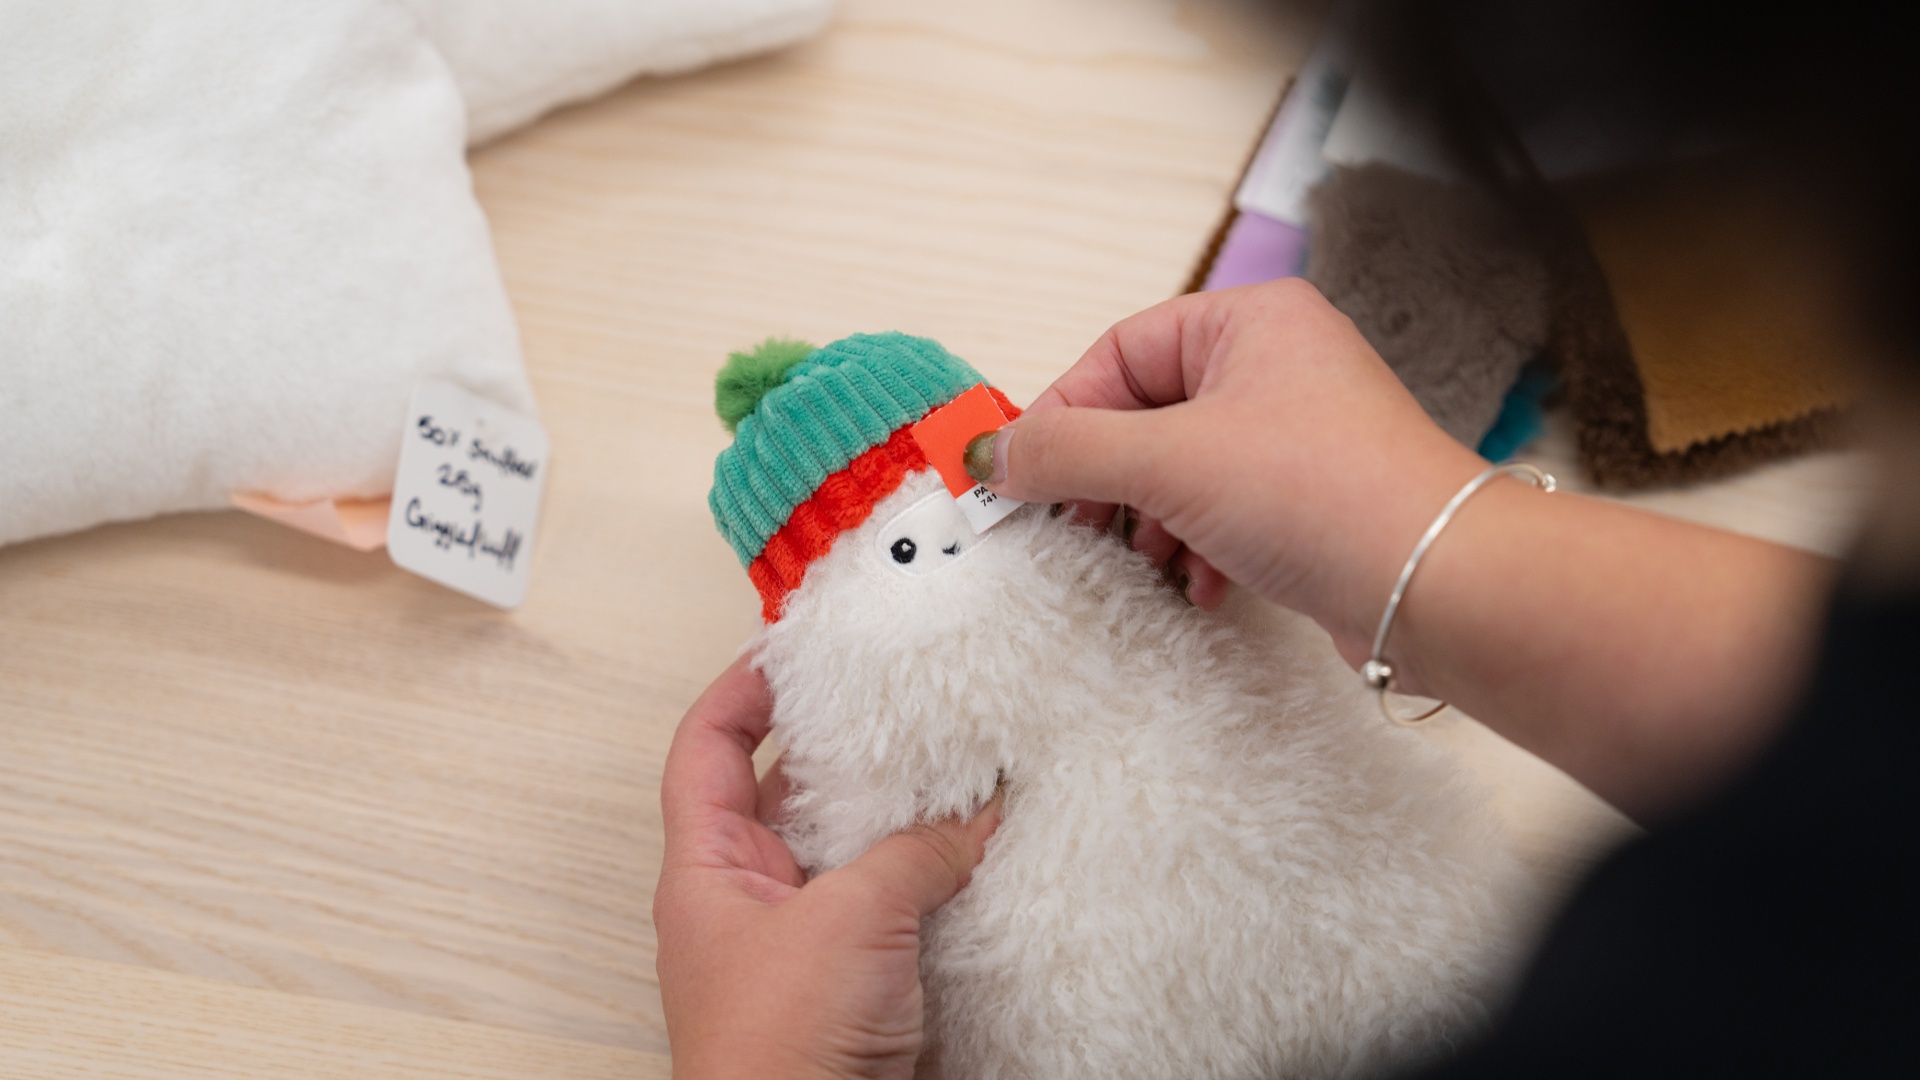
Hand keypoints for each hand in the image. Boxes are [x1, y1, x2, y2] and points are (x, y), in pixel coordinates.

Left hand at [654, 657, 1002, 1078]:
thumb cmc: (774, 1056)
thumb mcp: (847, 922)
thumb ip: (914, 854)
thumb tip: (975, 814)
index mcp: (708, 870)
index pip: (704, 747)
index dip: (741, 688)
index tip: (791, 645)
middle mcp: (750, 900)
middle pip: (785, 793)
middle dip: (843, 748)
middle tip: (899, 699)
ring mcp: (802, 945)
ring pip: (847, 852)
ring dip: (898, 816)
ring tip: (952, 765)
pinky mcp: (854, 987)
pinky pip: (891, 910)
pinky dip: (931, 880)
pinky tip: (979, 856)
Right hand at [978, 278, 1483, 658]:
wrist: (1436, 585)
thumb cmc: (1324, 494)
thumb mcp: (1168, 461)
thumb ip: (1069, 452)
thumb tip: (993, 453)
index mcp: (1251, 323)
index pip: (1122, 351)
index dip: (1065, 412)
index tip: (1021, 471)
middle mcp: (1279, 366)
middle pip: (1149, 412)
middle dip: (1108, 478)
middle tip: (1075, 525)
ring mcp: (1299, 434)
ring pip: (1184, 469)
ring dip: (1152, 521)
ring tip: (1147, 560)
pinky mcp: (1313, 499)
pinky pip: (1225, 511)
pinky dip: (1198, 548)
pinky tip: (1200, 583)